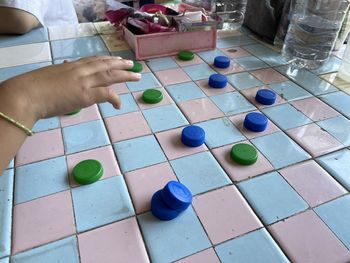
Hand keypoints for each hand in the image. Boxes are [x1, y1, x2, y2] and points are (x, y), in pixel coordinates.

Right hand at [1, 56, 140, 119]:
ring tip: (136, 76)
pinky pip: (106, 95)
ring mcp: (84, 82)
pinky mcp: (85, 95)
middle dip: (120, 64)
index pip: (93, 60)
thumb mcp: (49, 75)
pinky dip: (115, 99)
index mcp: (71, 66)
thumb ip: (61, 73)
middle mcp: (80, 71)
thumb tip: (65, 68)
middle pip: (105, 65)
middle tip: (132, 65)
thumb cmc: (32, 88)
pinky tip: (119, 104)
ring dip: (125, 75)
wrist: (26, 94)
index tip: (115, 59)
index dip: (106, 60)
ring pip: (110, 76)